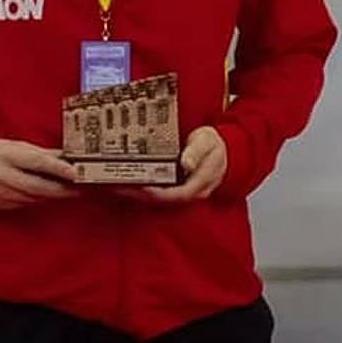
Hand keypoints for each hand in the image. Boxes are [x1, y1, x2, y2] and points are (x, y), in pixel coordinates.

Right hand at [0, 139, 78, 209]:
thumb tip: (65, 155)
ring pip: (34, 198)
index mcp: (9, 155)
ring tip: (68, 190)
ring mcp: (0, 193)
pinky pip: (25, 204)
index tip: (75, 172)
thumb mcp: (16, 146)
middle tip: (79, 188)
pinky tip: (46, 195)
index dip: (59, 168)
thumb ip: (41, 152)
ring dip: (52, 195)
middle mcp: (3, 175)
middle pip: (38, 186)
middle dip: (61, 189)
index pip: (38, 162)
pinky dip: (37, 199)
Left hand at [112, 126, 227, 204]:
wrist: (223, 150)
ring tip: (117, 185)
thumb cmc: (215, 146)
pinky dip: (142, 187)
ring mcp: (182, 190)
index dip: (155, 193)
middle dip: (138, 195)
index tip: (139, 187)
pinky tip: (130, 181)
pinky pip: (157, 189)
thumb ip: (197, 153)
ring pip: (157, 197)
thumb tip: (186, 164)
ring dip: (137, 193)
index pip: (174, 194)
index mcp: (198, 184)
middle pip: (160, 199)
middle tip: (118, 187)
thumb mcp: (207, 143)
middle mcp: (189, 191)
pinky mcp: (175, 186)